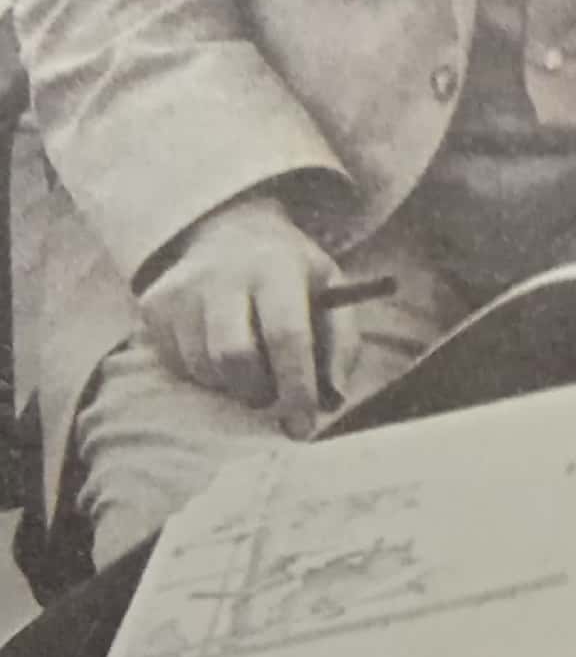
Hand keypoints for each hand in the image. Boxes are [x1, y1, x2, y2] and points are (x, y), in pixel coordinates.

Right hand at [137, 192, 350, 436]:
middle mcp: (223, 274)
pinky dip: (204, 374)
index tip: (304, 424)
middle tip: (272, 398)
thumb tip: (334, 398)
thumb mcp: (329, 288)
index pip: (286, 335)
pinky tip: (219, 350)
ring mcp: (182, 290)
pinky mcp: (154, 306)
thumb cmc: (289, 272)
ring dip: (231, 385)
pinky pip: (177, 365)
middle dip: (258, 391)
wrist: (229, 231)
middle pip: (234, 356)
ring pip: (203, 367)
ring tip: (249, 367)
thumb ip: (340, 341)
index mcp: (276, 266)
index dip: (296, 386)